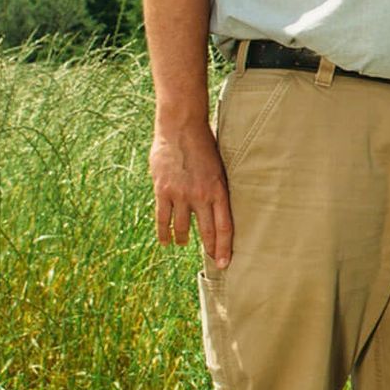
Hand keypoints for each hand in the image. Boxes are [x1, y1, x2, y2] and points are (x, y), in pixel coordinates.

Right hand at [150, 117, 232, 268]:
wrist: (181, 126)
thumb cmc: (204, 144)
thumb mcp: (220, 166)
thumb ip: (218, 188)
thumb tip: (222, 206)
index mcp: (218, 189)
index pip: (224, 226)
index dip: (225, 247)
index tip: (226, 262)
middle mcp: (201, 195)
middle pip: (207, 231)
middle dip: (211, 250)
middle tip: (214, 264)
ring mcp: (181, 194)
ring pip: (182, 228)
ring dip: (184, 239)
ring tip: (184, 243)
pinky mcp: (163, 191)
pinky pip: (162, 218)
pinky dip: (164, 233)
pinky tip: (166, 242)